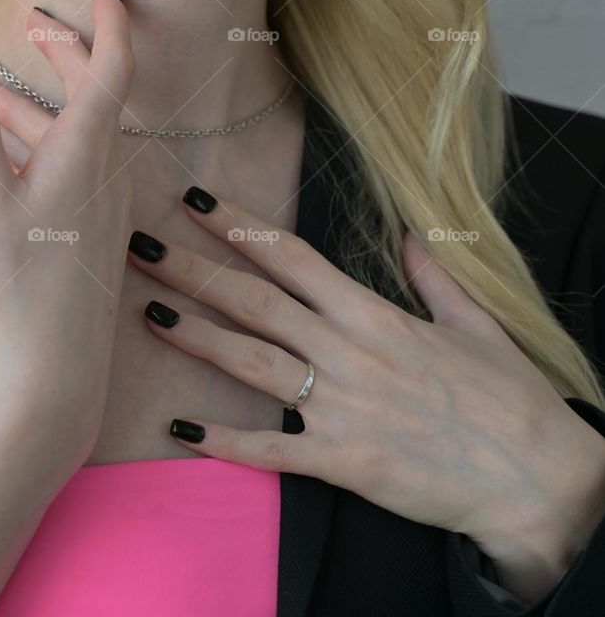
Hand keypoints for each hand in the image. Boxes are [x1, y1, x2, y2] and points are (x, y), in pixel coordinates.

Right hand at [0, 0, 134, 474]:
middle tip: (36, 24)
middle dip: (70, 52)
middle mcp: (110, 172)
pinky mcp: (96, 237)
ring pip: (84, 133)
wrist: (50, 380)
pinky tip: (20, 159)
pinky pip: (81, 167)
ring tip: (6, 88)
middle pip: (100, 93)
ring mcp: (107, 207)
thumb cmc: (13, 286)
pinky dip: (51, 143)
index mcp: (88, 150)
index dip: (111, 22)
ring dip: (51, 101)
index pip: (113, 65)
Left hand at [125, 188, 604, 555]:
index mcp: (375, 312)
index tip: (197, 200)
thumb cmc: (510, 400)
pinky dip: (224, 440)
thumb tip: (409, 233)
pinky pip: (271, 448)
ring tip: (148, 311)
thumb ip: (433, 275)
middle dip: (194, 269)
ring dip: (196, 335)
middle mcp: (349, 350)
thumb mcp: (476, 323)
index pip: (292, 256)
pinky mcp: (342, 461)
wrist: (536, 479)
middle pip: (256, 301)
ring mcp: (341, 405)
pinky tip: (181, 429)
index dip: (240, 226)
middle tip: (141, 245)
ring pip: (252, 362)